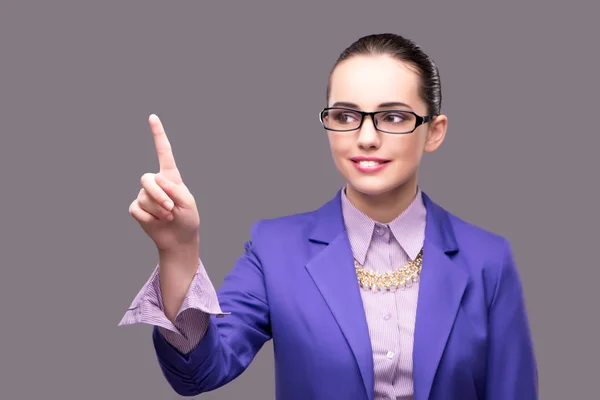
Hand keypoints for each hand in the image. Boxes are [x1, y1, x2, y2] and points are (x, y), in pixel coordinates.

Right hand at [128, 114, 199, 252]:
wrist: (179, 239)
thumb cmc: (187, 218)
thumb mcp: (188, 203)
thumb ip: (175, 190)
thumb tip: (157, 181)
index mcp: (171, 176)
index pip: (163, 152)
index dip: (158, 135)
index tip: (152, 117)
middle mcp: (156, 183)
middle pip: (147, 178)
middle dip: (158, 195)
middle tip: (171, 208)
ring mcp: (144, 195)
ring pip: (144, 197)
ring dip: (159, 210)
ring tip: (168, 216)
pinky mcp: (137, 208)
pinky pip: (137, 209)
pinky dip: (149, 218)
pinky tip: (156, 221)